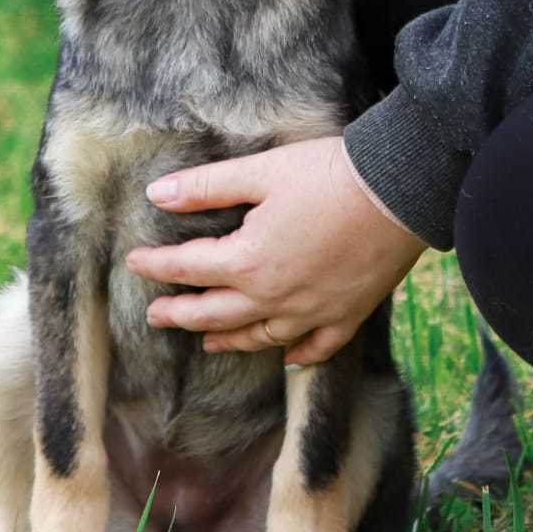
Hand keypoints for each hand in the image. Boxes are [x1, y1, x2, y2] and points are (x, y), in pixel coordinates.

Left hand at [125, 135, 424, 365]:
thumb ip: (205, 187)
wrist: (399, 191)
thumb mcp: (259, 172)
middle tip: (155, 318)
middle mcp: (274, 297)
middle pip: (215, 313)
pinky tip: (286, 359)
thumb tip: (156, 194)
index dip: (156, 265)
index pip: (187, 267)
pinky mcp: (348, 314)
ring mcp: (312, 312)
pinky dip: (296, 356)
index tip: (133, 262)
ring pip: (260, 337)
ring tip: (208, 343)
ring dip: (229, 340)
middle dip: (180, 314)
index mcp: (247, 261)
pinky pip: (316, 347)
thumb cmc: (326, 175)